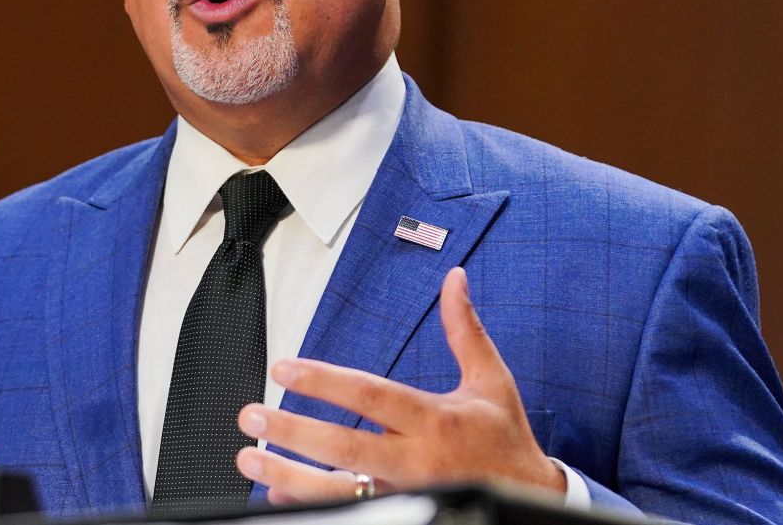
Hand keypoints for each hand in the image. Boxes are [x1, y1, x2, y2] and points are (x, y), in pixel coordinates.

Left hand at [234, 267, 564, 504]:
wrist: (532, 499)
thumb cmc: (504, 438)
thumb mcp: (491, 380)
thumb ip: (464, 330)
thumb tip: (454, 279)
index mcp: (435, 420)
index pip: (371, 396)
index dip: (324, 382)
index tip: (284, 369)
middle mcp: (417, 461)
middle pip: (344, 448)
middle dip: (292, 431)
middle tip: (251, 416)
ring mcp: (407, 493)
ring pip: (339, 489)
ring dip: (288, 474)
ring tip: (250, 457)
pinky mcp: (403, 512)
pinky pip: (350, 512)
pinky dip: (309, 504)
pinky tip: (276, 491)